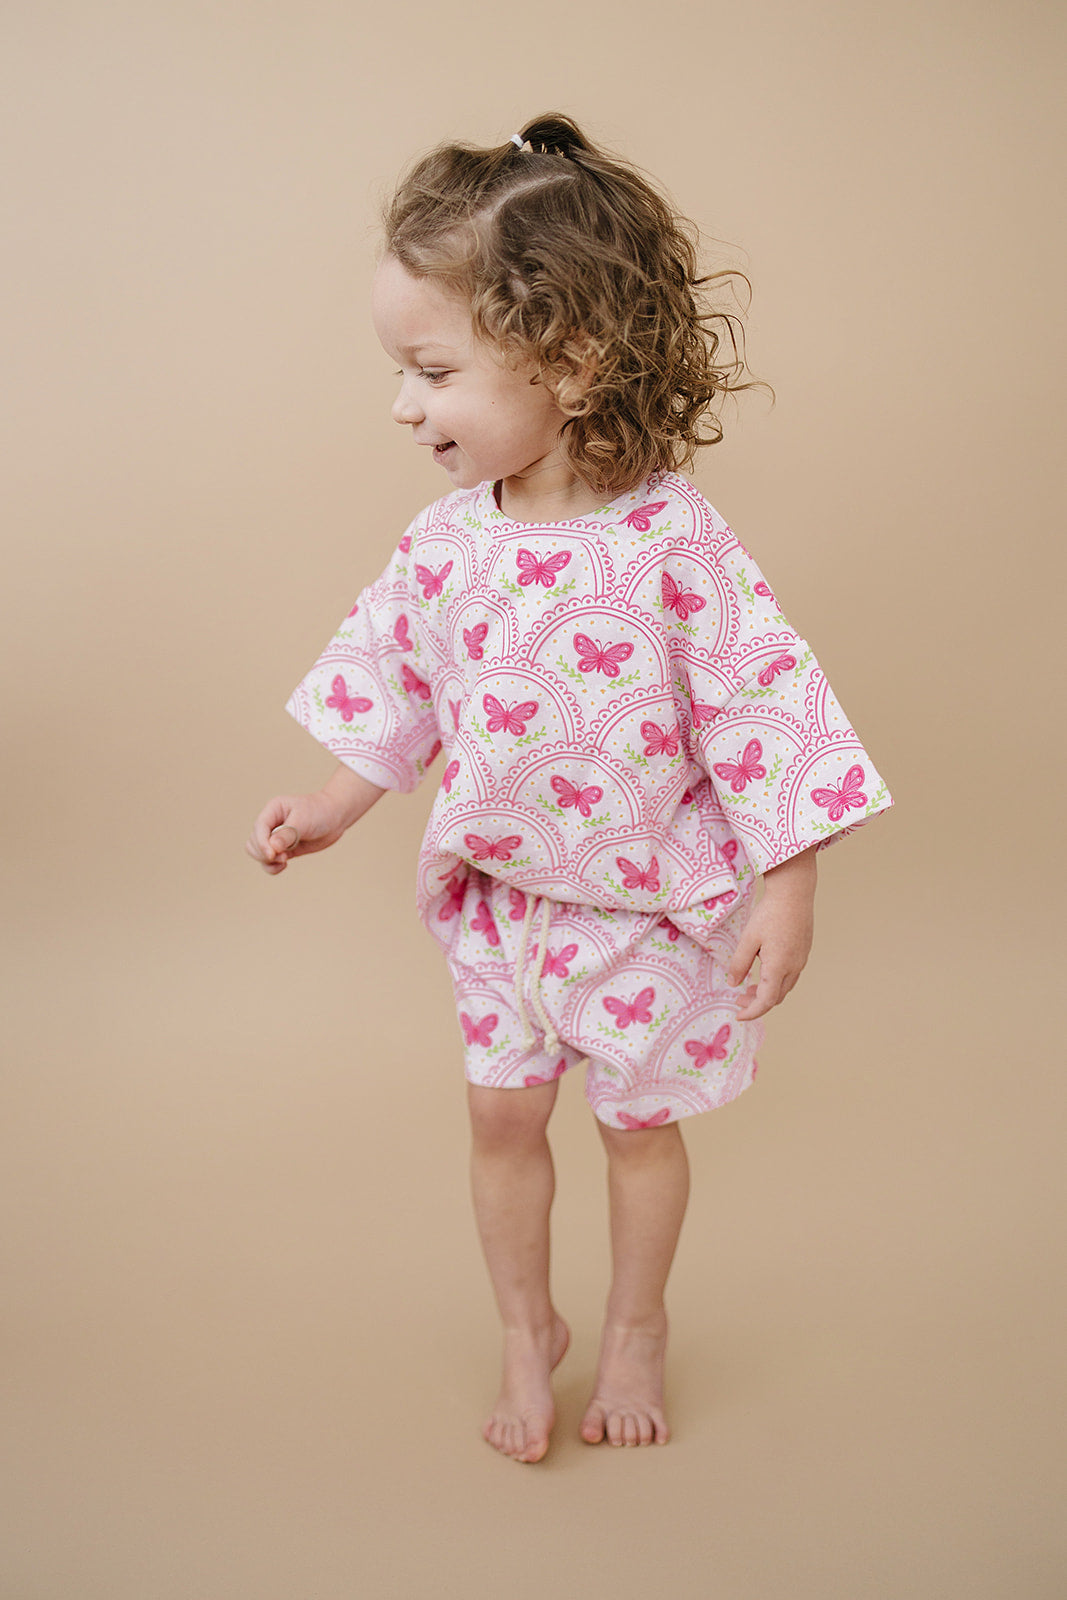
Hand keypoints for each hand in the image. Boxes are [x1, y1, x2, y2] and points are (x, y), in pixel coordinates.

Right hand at [244, 789, 351, 874]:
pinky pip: (269, 861)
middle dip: (264, 853)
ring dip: (267, 861)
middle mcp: (271, 823)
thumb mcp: (303, 820)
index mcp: (273, 810)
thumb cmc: (320, 812)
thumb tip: (272, 848)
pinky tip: (284, 865)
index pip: (259, 828)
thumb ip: (287, 834)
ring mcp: (276, 837)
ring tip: (284, 860)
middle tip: (283, 856)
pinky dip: (272, 867)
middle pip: (253, 842)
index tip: (272, 855)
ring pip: (258, 853)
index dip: (261, 843)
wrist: (335, 817)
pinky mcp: (283, 849)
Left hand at [726, 852, 815, 1020]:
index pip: (766, 1001)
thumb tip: (734, 984)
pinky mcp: (804, 951)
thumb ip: (739, 963)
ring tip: (748, 987)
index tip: (738, 1015)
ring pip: (785, 987)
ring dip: (767, 992)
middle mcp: (794, 967)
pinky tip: (763, 970)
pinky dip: (776, 981)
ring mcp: (801, 959)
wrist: (794, 893)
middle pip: (776, 997)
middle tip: (738, 999)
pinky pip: (790, 975)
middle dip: (757, 1003)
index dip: (752, 1012)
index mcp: (779, 967)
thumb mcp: (748, 939)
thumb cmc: (770, 913)